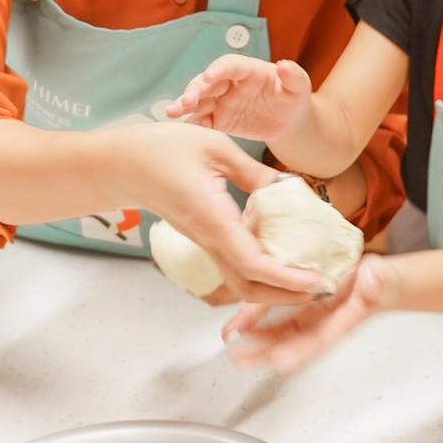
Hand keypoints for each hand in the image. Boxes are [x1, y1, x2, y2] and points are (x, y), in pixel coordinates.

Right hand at [105, 123, 322, 305]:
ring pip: (240, 281)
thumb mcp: (216, 147)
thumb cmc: (163, 150)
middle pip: (248, 287)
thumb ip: (255, 171)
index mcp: (213, 220)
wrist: (122, 164)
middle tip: (320, 286)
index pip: (253, 263)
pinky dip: (259, 270)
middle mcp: (208, 239)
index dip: (286, 278)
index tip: (315, 280)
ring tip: (305, 275)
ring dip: (274, 287)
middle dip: (286, 296)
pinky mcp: (202, 237)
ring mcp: (203, 242)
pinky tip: (278, 253)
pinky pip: (233, 264)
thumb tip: (289, 187)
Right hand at [166, 56, 311, 144]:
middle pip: (207, 82)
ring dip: (185, 105)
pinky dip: (192, 125)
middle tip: (185, 101)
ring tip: (172, 112)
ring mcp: (221, 101)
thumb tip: (285, 65)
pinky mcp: (218, 120)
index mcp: (247, 70)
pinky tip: (183, 132)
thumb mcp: (299, 87)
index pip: (230, 65)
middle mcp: (230, 83)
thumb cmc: (293, 99)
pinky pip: (202, 121)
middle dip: (195, 89)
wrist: (288, 122)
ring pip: (199, 101)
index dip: (219, 69)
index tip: (210, 76)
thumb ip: (294, 76)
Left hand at [221, 254, 399, 372]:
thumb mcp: (382, 279)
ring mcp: (311, 316)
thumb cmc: (382, 282)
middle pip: (291, 344)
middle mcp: (323, 323)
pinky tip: (240, 323)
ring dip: (256, 340)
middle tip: (241, 359)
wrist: (380, 280)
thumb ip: (378, 283)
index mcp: (343, 321)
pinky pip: (277, 315)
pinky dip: (258, 319)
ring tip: (232, 344)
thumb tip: (374, 281)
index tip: (280, 361)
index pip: (320, 339)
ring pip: (279, 333)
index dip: (300, 351)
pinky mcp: (303, 306)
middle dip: (266, 354)